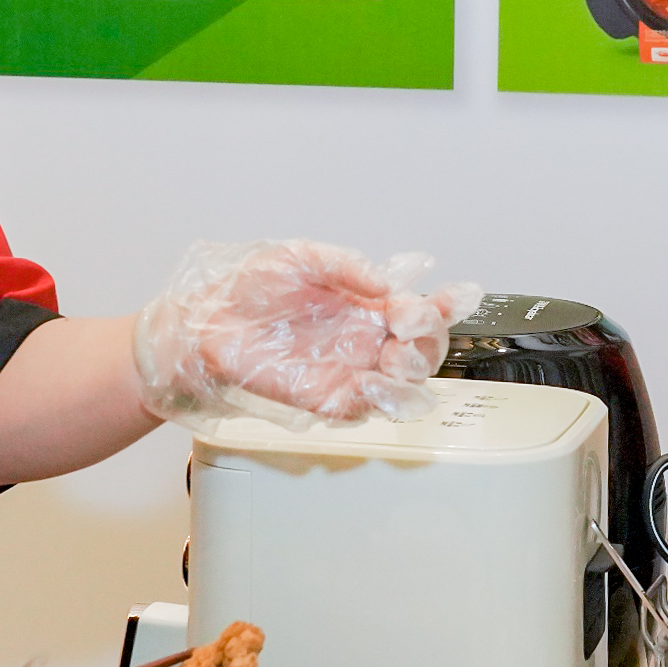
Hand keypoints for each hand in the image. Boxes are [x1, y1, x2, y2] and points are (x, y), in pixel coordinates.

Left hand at [133, 239, 480, 426]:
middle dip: (430, 338)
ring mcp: (350, 372)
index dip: (447, 304)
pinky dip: (378, 401)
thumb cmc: (250, 291)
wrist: (207, 325)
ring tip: (399, 356)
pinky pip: (364, 409)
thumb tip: (384, 282)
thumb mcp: (300, 258)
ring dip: (413, 373)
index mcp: (368, 305)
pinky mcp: (327, 399)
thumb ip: (345, 265)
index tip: (460, 295)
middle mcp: (366, 340)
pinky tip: (375, 384)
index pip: (423, 309)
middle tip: (412, 323)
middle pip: (423, 350)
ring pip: (405, 386)